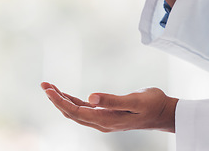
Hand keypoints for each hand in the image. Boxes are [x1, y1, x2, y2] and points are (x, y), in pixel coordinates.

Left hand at [41, 82, 177, 132]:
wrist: (163, 113)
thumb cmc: (152, 104)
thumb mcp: (134, 101)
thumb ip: (112, 100)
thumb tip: (90, 97)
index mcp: (106, 120)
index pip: (76, 112)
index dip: (60, 101)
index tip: (48, 90)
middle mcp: (101, 122)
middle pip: (71, 113)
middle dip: (56, 100)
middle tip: (44, 85)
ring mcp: (102, 119)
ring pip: (75, 111)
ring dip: (62, 100)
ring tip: (50, 87)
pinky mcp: (105, 114)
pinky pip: (83, 109)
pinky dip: (72, 101)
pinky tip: (65, 94)